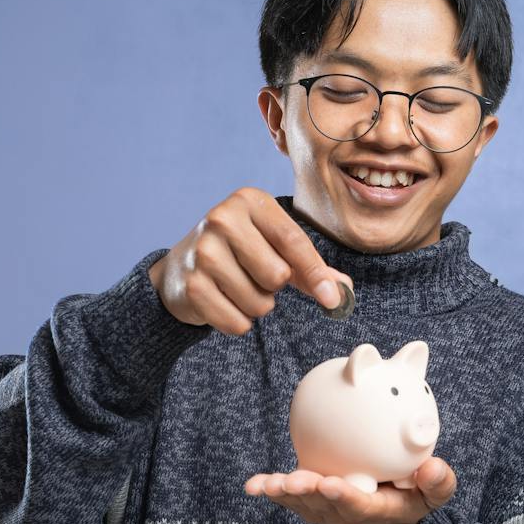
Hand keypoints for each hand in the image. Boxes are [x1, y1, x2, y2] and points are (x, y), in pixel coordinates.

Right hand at [147, 187, 354, 334]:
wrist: (179, 269)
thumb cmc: (237, 254)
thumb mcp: (272, 248)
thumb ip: (310, 267)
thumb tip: (343, 292)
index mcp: (249, 201)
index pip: (294, 241)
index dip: (316, 274)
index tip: (332, 299)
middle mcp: (222, 219)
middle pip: (278, 275)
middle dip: (274, 287)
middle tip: (255, 277)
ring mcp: (204, 252)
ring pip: (259, 302)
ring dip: (256, 306)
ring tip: (236, 288)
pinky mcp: (192, 285)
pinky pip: (237, 322)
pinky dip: (237, 322)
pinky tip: (222, 302)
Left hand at [243, 456, 458, 523]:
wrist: (385, 514)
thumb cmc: (411, 495)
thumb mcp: (432, 494)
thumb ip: (437, 483)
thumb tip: (432, 467)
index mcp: (375, 510)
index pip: (359, 506)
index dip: (344, 497)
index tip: (331, 484)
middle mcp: (345, 514)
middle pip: (323, 505)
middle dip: (307, 493)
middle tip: (294, 481)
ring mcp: (323, 510)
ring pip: (301, 502)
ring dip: (283, 492)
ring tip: (266, 484)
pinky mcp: (309, 502)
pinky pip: (287, 496)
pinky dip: (269, 490)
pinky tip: (252, 485)